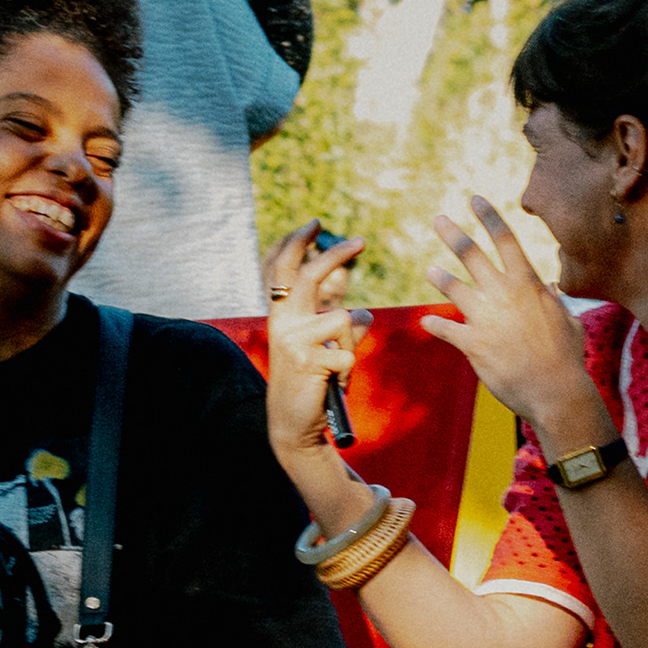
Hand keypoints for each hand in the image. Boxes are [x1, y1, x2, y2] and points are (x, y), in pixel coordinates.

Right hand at [262, 220, 368, 468]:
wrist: (294, 424)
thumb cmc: (310, 384)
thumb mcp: (323, 350)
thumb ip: (341, 328)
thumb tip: (366, 313)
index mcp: (281, 315)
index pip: (282, 269)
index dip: (296, 243)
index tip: (315, 223)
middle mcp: (282, 322)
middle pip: (310, 276)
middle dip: (336, 255)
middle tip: (361, 241)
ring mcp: (293, 340)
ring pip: (343, 320)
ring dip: (351, 346)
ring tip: (336, 370)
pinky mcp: (308, 359)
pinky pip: (348, 351)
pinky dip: (349, 369)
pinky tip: (333, 384)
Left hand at [424, 197, 603, 441]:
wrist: (556, 392)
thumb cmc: (567, 357)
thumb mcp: (567, 321)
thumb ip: (553, 301)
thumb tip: (549, 287)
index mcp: (527, 284)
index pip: (505, 239)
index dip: (488, 216)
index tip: (474, 199)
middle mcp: (503, 294)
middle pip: (472, 254)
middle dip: (452, 233)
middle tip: (438, 219)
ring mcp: (485, 318)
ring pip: (453, 287)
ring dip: (439, 277)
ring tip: (430, 270)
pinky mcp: (472, 344)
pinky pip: (445, 328)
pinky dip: (435, 324)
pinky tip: (427, 323)